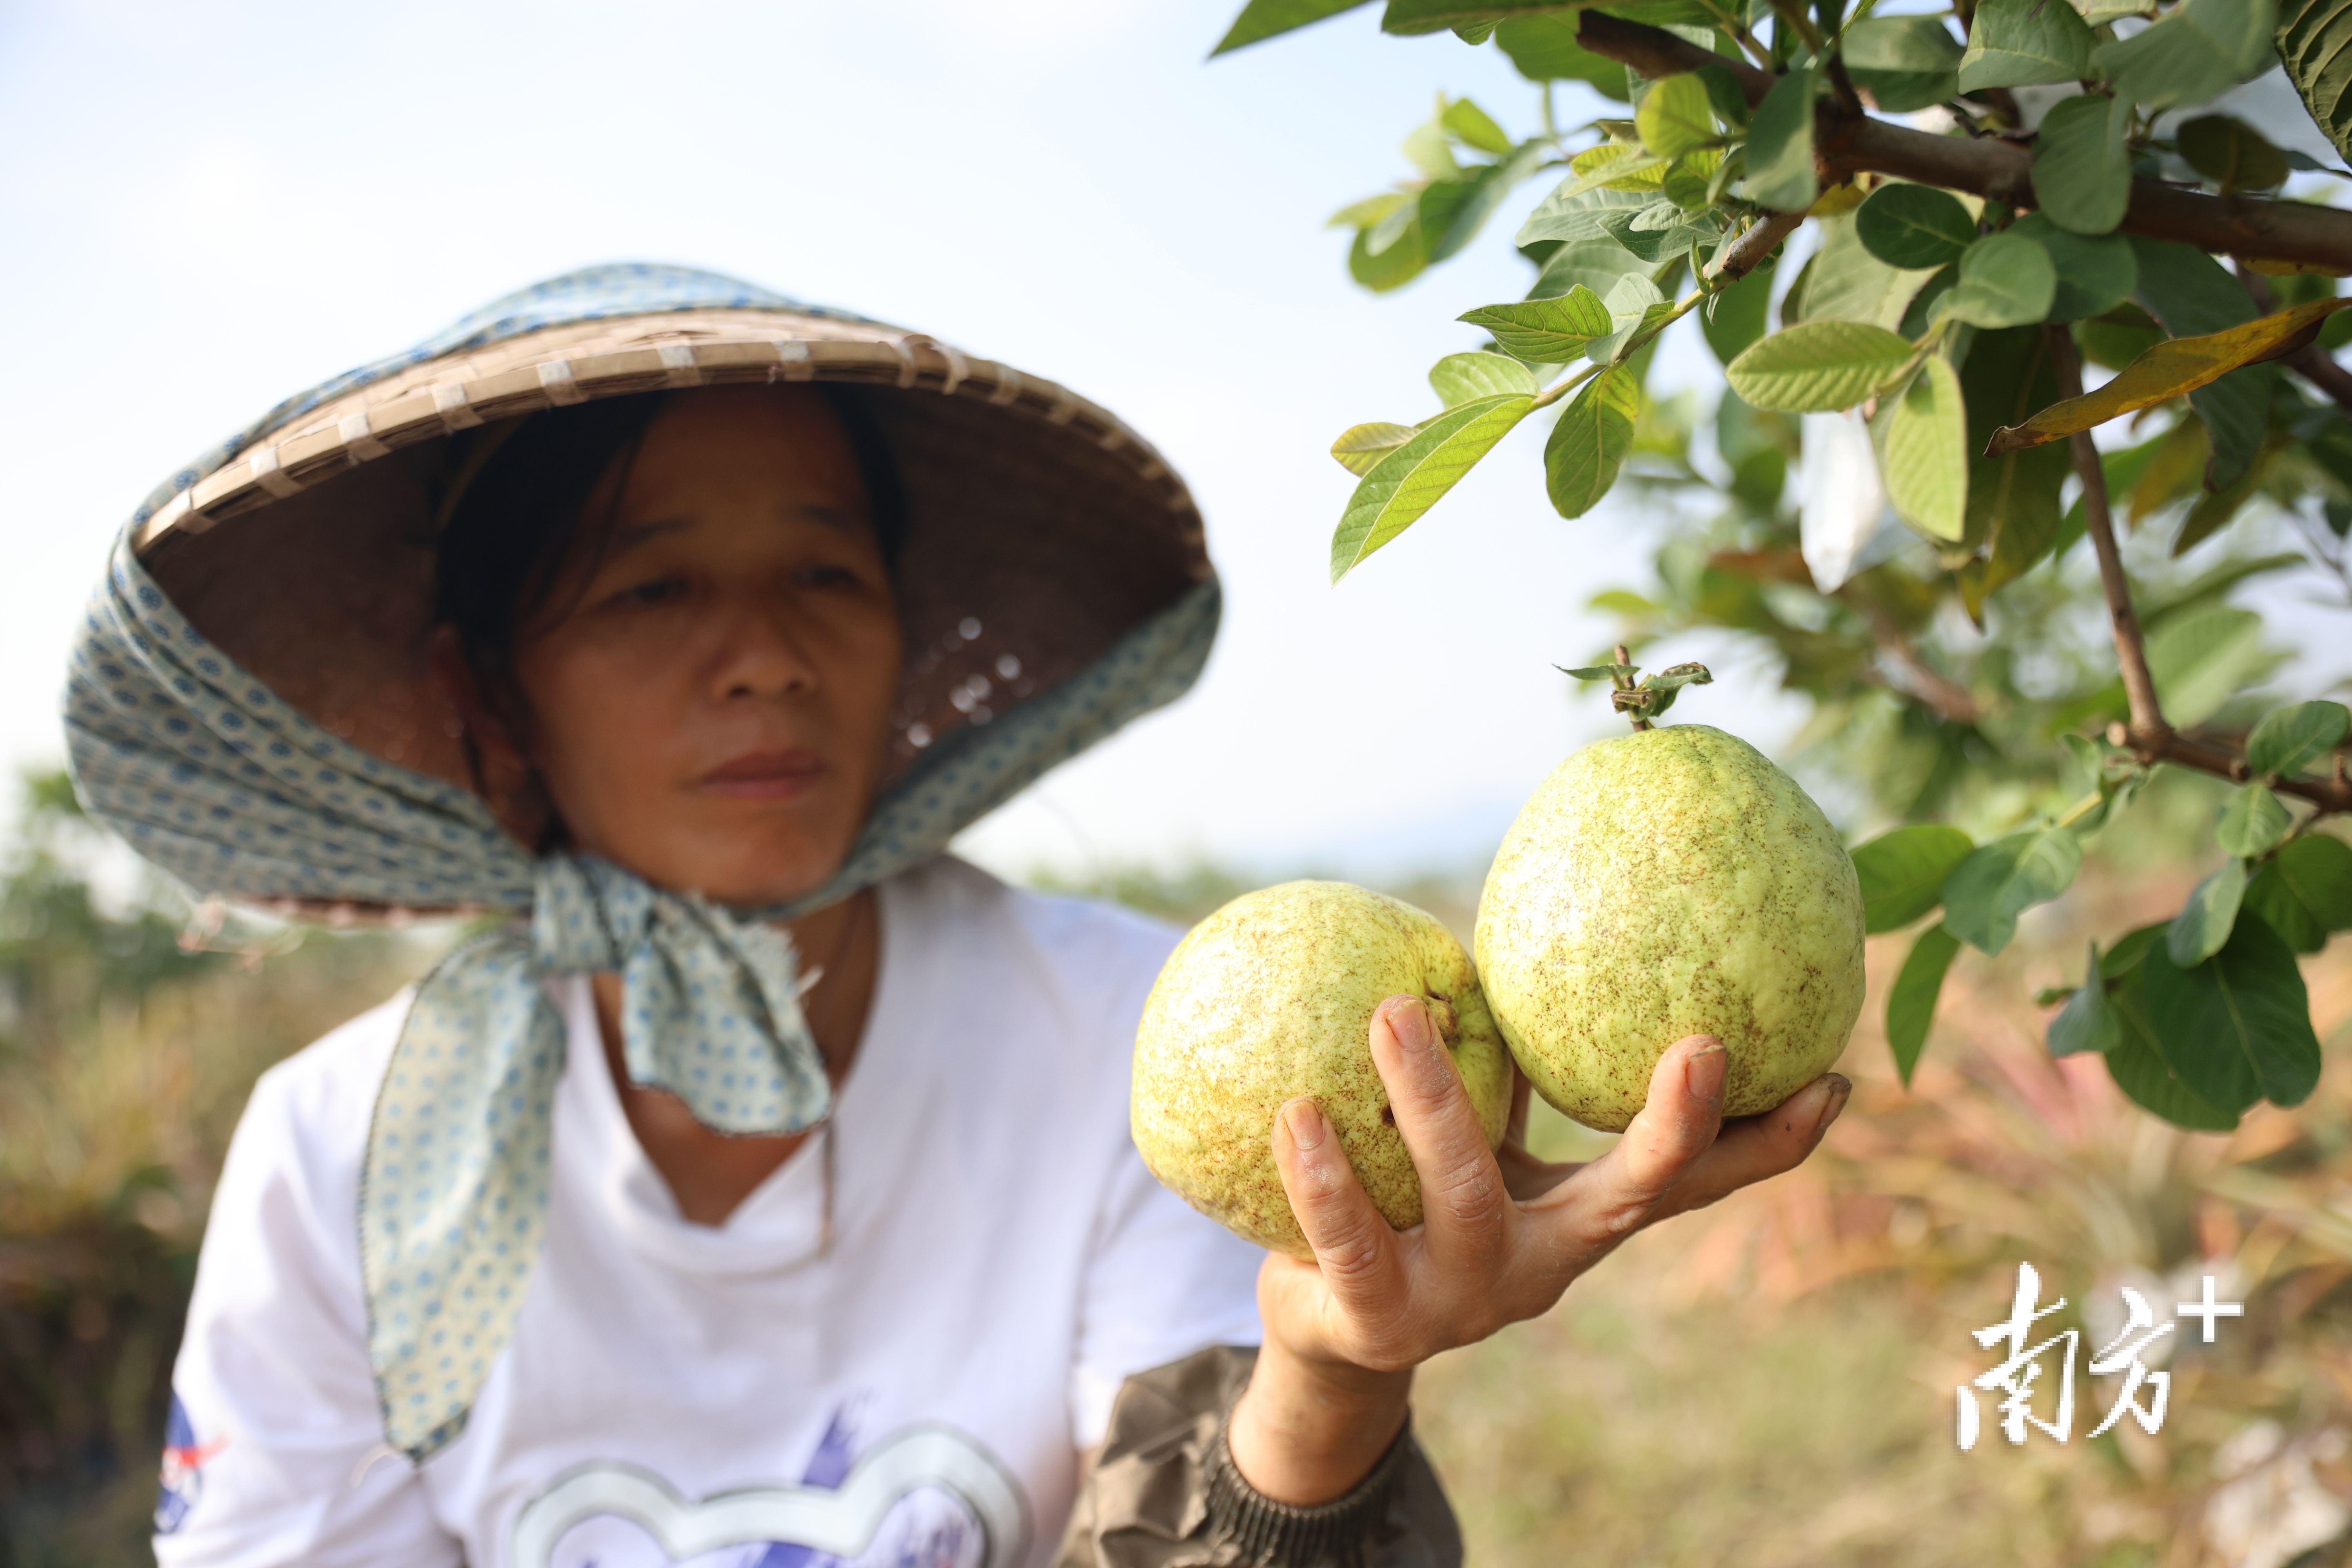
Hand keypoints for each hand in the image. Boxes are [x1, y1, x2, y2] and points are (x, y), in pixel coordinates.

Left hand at [1225, 994, 1850, 1504]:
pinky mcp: (1379, 1327)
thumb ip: (1507, 1072)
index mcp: (1575, 1222)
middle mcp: (1539, 1269)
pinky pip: (1350, 1241)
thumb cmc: (1406, 1208)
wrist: (1323, 1337)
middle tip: (1701, 1047)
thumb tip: (1533, 940)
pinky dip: (1325, 1175)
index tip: (1833, 1081)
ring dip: (1433, 1098)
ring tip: (1391, 1012)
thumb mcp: (1478, 1146)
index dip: (1764, 1143)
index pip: (1691, 1184)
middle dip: (1673, 1129)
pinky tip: (1299, 1113)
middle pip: (1626, 1199)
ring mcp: (1463, 1304)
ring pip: (1468, 1196)